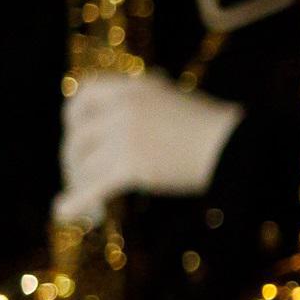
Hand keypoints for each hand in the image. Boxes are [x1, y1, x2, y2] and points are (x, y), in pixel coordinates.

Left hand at [57, 73, 241, 220]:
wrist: (234, 147)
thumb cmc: (209, 126)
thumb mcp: (172, 98)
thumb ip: (141, 100)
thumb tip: (115, 109)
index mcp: (133, 87)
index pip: (83, 95)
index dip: (73, 117)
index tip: (75, 132)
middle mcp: (123, 108)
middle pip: (77, 136)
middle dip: (73, 160)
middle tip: (79, 175)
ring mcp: (125, 136)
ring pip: (84, 165)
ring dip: (80, 183)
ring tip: (85, 196)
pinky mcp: (130, 166)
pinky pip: (93, 187)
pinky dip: (76, 201)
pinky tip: (64, 211)